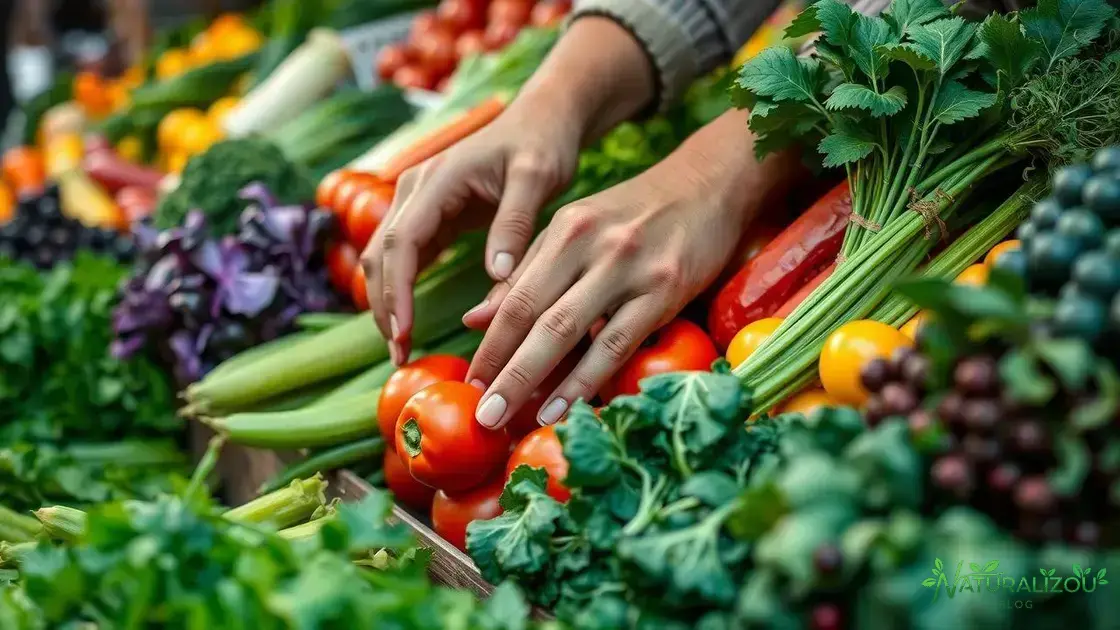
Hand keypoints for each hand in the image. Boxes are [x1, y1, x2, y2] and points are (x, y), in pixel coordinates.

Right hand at [362, 93, 580, 363]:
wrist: (541, 121)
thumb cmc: (542, 145)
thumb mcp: (537, 177)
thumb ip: (515, 223)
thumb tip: (497, 274)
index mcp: (437, 179)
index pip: (401, 241)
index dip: (397, 289)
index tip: (402, 331)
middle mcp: (415, 189)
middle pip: (381, 255)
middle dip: (384, 307)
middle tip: (399, 355)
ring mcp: (417, 203)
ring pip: (384, 260)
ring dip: (386, 304)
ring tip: (400, 351)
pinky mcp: (428, 217)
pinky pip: (403, 260)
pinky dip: (400, 293)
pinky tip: (408, 327)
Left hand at [463, 110, 799, 428]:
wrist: (710, 184)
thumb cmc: (638, 213)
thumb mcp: (577, 230)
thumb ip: (529, 273)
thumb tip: (474, 319)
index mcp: (564, 230)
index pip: (514, 296)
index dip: (489, 343)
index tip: (470, 382)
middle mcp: (589, 246)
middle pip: (533, 317)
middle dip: (502, 370)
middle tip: (481, 414)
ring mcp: (628, 267)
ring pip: (568, 332)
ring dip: (534, 380)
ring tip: (509, 417)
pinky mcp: (665, 288)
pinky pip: (617, 342)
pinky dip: (586, 379)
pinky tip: (564, 406)